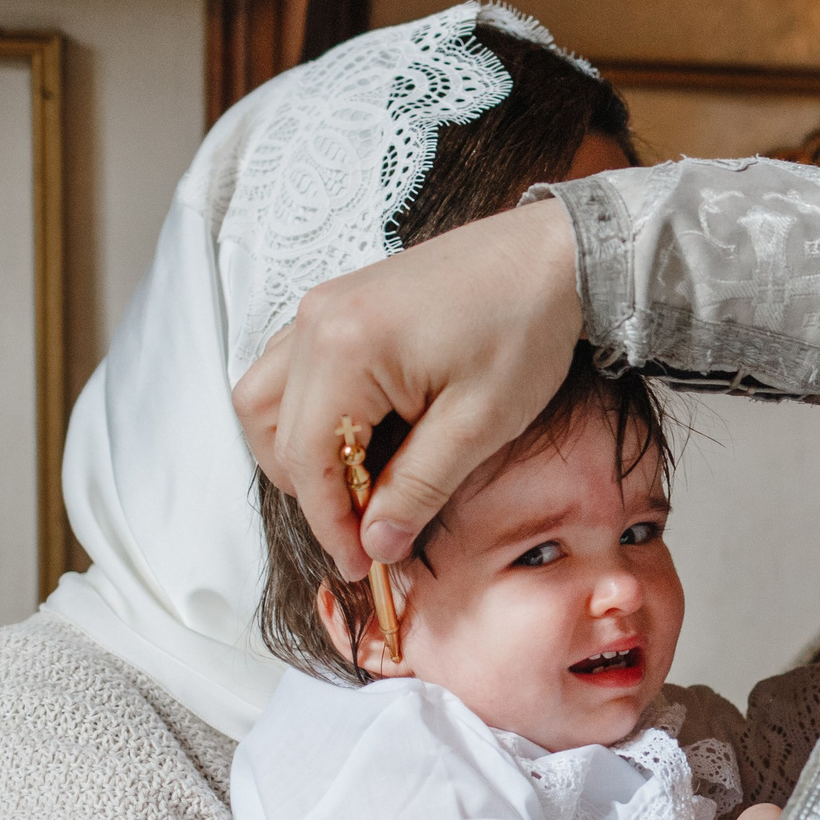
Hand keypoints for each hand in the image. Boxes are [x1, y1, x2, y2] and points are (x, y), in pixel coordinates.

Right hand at [233, 198, 581, 576]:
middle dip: (314, 493)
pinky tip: (358, 440)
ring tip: (357, 487)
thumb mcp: (478, 424)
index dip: (331, 524)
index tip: (360, 564)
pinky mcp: (339, 305)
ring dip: (299, 453)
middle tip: (366, 530)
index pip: (307, 459)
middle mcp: (318, 321)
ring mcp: (323, 307)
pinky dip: (309, 414)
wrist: (553, 255)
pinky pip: (291, 370)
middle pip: (274, 432)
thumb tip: (376, 543)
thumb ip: (418, 488)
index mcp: (346, 347)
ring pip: (266, 400)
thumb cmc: (525, 325)